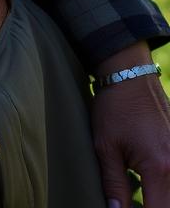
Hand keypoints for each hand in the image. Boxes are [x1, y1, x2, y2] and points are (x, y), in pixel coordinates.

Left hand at [91, 44, 169, 206]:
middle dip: (152, 205)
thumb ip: (114, 185)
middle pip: (169, 204)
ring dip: (159, 197)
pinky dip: (163, 186)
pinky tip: (149, 185)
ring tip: (140, 195)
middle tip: (134, 200)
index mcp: (160, 169)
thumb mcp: (105, 147)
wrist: (130, 74)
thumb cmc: (115, 107)